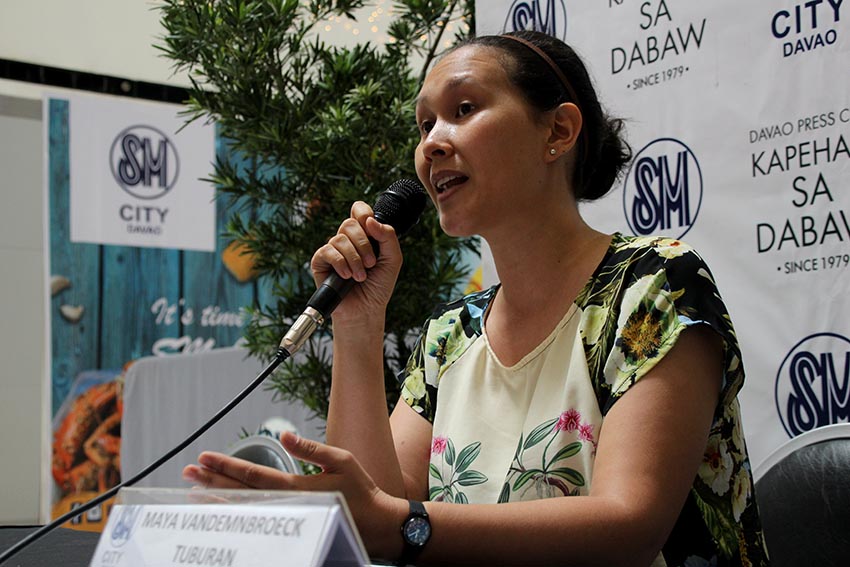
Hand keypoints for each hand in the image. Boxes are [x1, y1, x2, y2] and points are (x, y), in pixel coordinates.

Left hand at [182, 432, 405, 558]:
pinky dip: (237, 510)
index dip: (227, 466)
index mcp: (299, 487)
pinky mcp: (293, 524)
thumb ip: (312, 449)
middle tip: (189, 473)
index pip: (254, 475)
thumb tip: (286, 436)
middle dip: (214, 481)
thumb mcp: (341, 461)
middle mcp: (289, 505)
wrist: (376, 525)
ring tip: (196, 489)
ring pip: (246, 508)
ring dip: (220, 497)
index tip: (204, 457)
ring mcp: (289, 517)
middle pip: (242, 493)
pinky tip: (224, 504)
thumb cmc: (362, 491)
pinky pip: (258, 517)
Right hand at [310, 202, 402, 324]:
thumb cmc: (379, 285)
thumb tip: (370, 220)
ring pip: (340, 239)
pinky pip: (328, 251)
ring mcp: (333, 249)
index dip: (363, 212)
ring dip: (354, 259)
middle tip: (371, 264)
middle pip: (350, 223)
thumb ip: (388, 236)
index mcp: (364, 235)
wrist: (366, 309)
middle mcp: (347, 239)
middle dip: (363, 245)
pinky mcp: (320, 261)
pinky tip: (346, 276)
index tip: (371, 227)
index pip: (359, 210)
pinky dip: (340, 263)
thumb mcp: (393, 259)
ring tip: (360, 277)